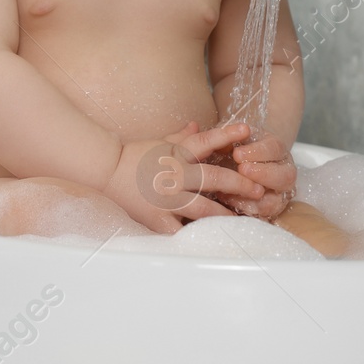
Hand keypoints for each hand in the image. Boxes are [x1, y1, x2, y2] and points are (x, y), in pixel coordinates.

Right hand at [102, 121, 266, 233]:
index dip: (227, 135)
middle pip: (214, 177)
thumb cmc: (132, 156)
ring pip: (204, 207)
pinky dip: (196, 235)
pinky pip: (181, 230)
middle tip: (258, 189)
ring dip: (226, 213)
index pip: (206, 141)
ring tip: (241, 218)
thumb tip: (199, 125)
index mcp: (176, 154)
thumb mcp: (158, 142)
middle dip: (240, 183)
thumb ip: (181, 135)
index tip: (247, 131)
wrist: (104, 170)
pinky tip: (211, 238)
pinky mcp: (158, 218)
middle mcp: (175, 175)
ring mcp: (167, 198)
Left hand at [211, 123, 296, 221]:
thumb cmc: (230, 149)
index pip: (275, 148)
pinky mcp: (268, 209)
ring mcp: (278, 193)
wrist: (229, 166)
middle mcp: (283, 171)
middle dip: (263, 174)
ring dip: (255, 197)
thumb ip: (221, 137)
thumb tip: (211, 135)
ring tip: (231, 191)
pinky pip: (264, 215)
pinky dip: (246, 208)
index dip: (258, 151)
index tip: (237, 154)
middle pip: (286, 176)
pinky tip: (228, 201)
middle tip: (241, 170)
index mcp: (275, 149)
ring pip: (277, 200)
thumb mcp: (226, 138)